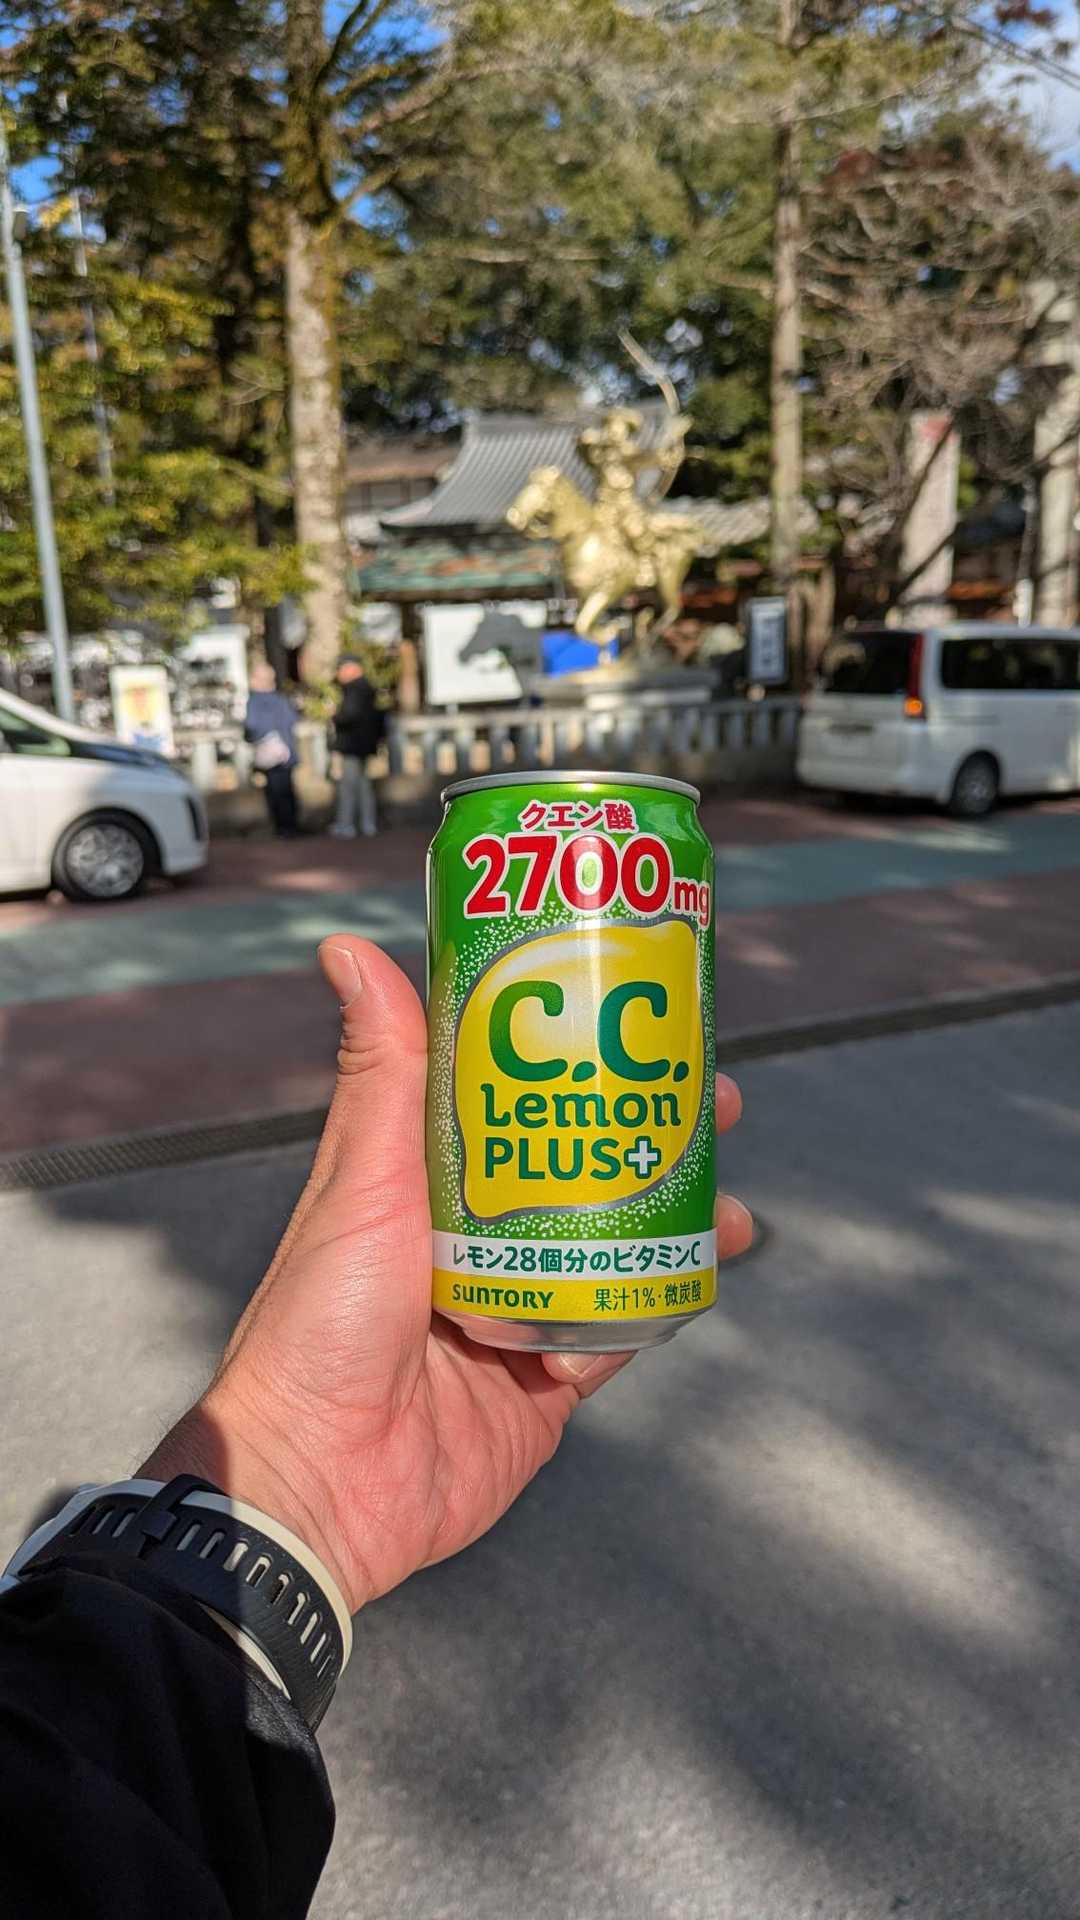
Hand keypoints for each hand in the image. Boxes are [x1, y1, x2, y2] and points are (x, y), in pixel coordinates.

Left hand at [143, 939, 752, 1613]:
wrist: (324, 1483)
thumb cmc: (320, 1321)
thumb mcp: (363, 1182)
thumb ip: (380, 1073)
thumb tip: (347, 945)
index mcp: (427, 1182)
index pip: (516, 1097)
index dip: (581, 1055)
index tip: (642, 1014)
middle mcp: (476, 1238)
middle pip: (584, 1166)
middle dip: (652, 1131)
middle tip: (719, 1099)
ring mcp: (516, 1309)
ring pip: (616, 1244)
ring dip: (677, 1214)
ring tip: (729, 1198)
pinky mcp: (546, 1383)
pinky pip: (618, 1330)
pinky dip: (660, 1299)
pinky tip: (706, 1266)